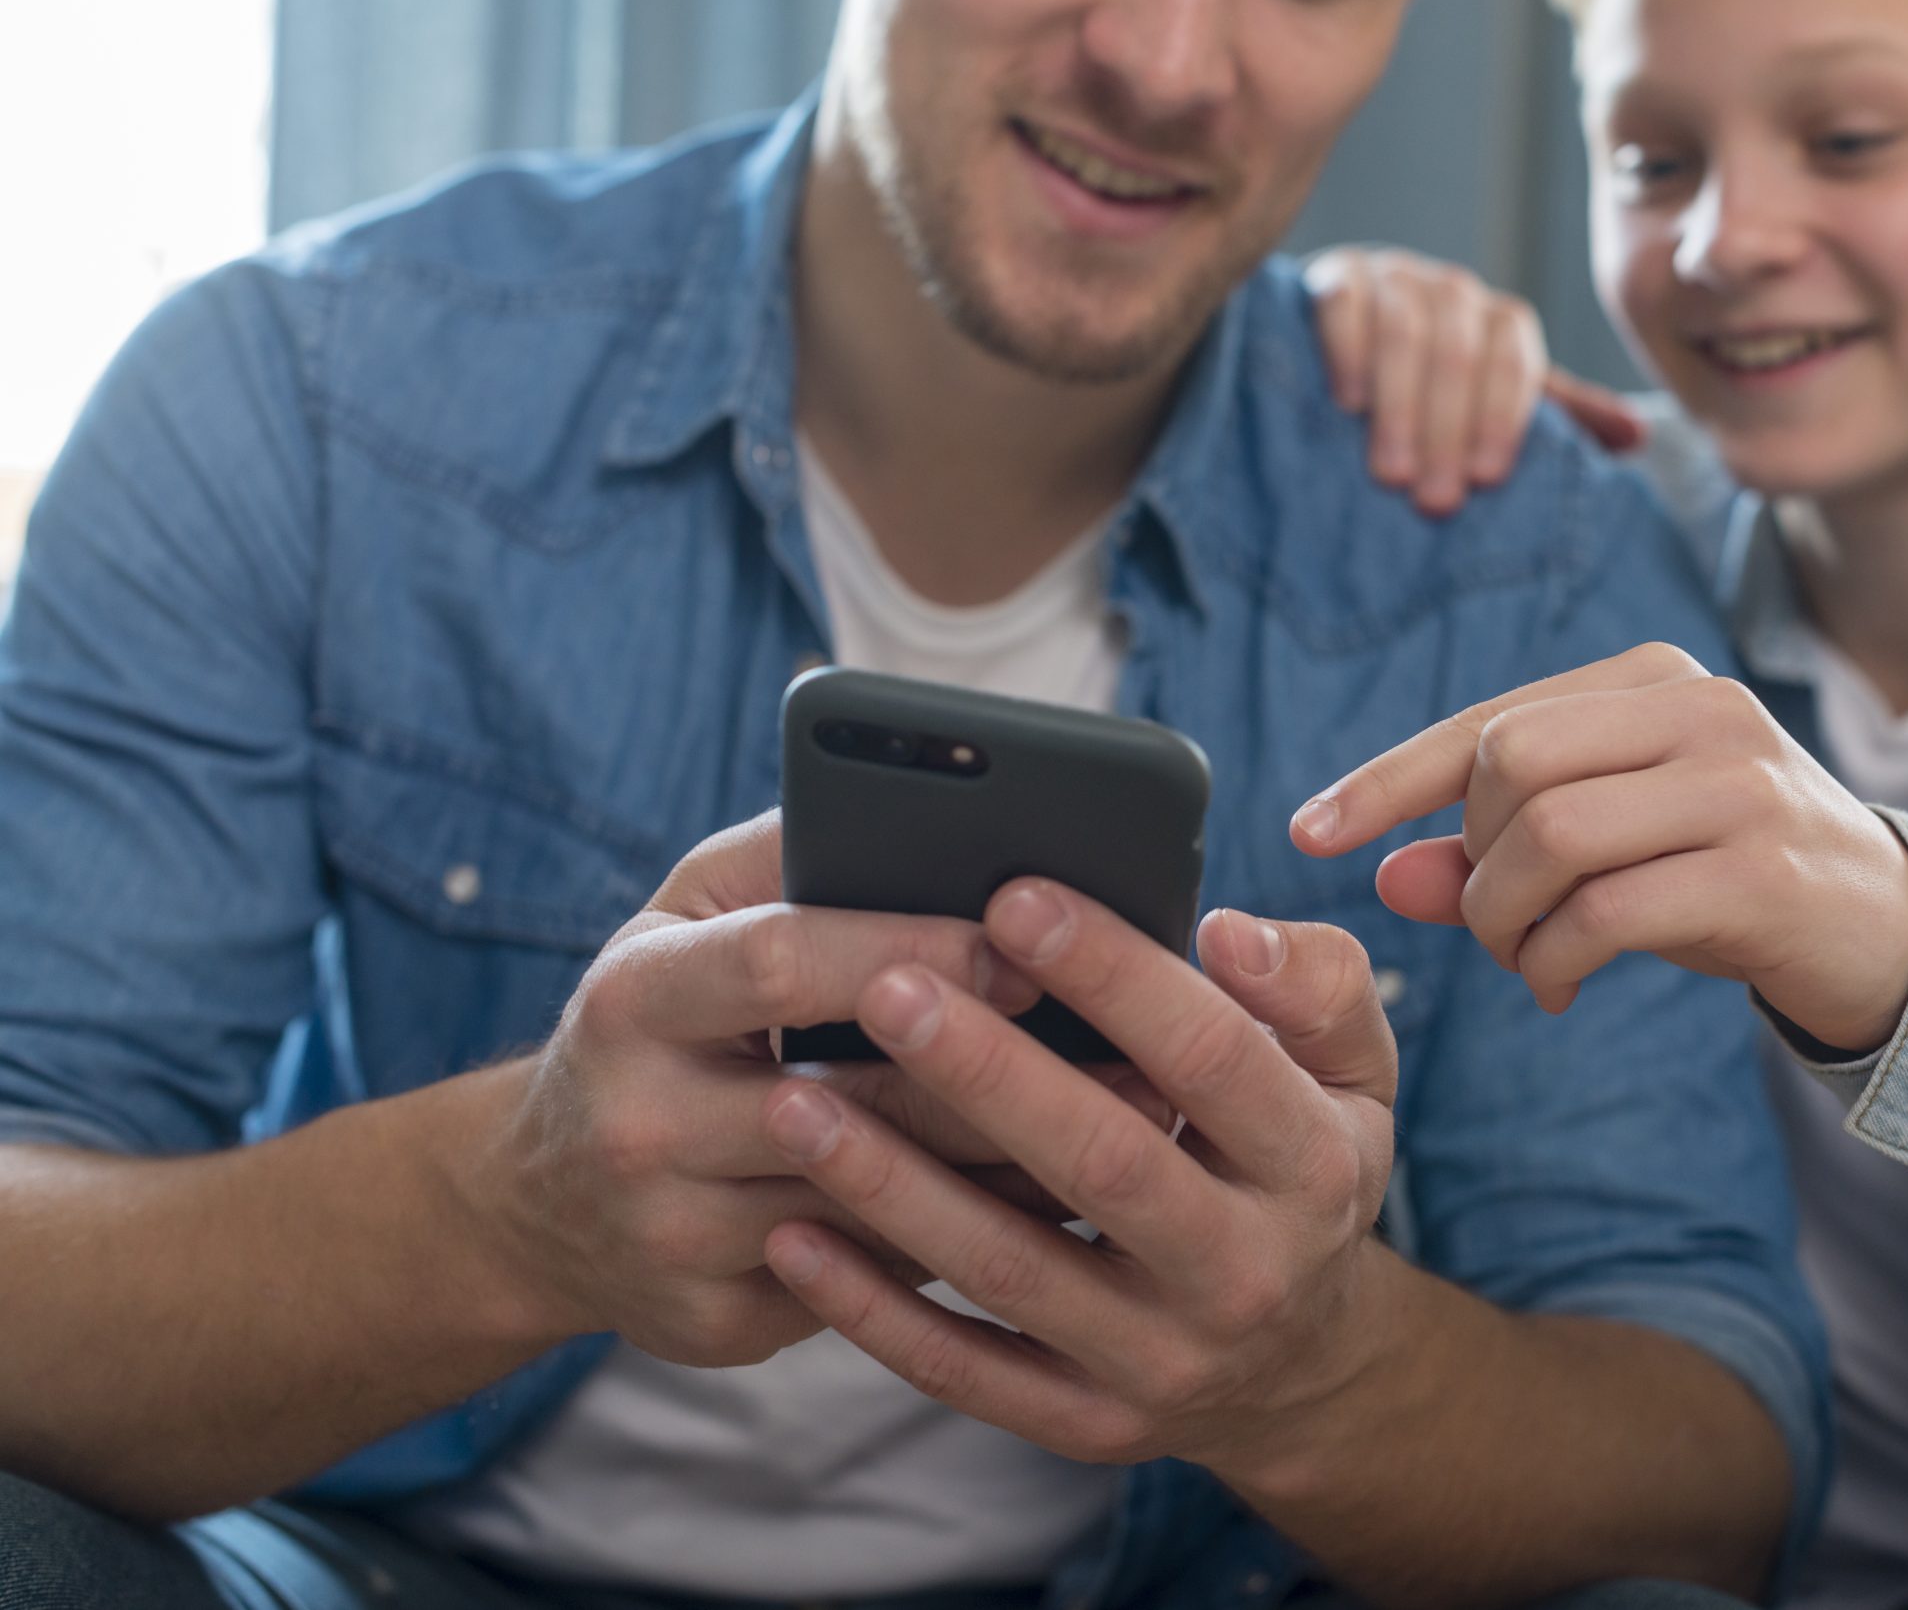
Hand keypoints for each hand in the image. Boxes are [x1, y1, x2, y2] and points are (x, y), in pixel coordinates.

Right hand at [484, 813, 1167, 1367]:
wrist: (539, 1200)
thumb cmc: (658, 1019)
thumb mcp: (686, 916)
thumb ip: (792, 853)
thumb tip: (938, 808)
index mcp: (634, 999)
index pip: (785, 966)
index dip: (913, 951)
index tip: (1028, 943)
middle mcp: (639, 1124)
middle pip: (855, 1105)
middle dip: (1007, 1079)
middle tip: (1141, 1056)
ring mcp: (672, 1238)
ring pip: (883, 1208)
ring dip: (1017, 1172)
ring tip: (1134, 1130)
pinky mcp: (711, 1325)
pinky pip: (873, 1283)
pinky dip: (971, 1244)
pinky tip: (1060, 1211)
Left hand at [757, 881, 1401, 1489]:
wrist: (1302, 1367)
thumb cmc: (1298, 1165)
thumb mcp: (1355, 1075)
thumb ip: (1316, 985)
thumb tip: (1228, 930)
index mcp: (1314, 1167)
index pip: (1214, 1058)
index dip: (1117, 978)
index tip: (1017, 898)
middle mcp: (1245, 1275)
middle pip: (1105, 1167)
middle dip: (989, 1074)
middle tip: (884, 987)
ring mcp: (1162, 1362)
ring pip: (1014, 1272)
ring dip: (898, 1187)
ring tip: (798, 1101)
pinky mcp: (1085, 1424)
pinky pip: (963, 1370)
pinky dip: (874, 1309)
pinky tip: (793, 1237)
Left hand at [1291, 643, 1907, 1053]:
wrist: (1896, 932)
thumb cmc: (1732, 880)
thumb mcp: (1612, 854)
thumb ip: (1498, 854)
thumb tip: (1387, 876)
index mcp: (1653, 679)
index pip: (1490, 719)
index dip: (1387, 778)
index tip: (1309, 832)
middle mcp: (1697, 709)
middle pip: (1509, 764)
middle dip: (1471, 862)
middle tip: (1497, 927)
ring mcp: (1735, 784)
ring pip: (1549, 835)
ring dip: (1505, 921)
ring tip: (1528, 963)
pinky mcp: (1759, 870)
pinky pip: (1606, 913)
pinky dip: (1556, 961)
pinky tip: (1565, 989)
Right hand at [1305, 245, 1645, 515]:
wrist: (1350, 344)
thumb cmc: (1436, 391)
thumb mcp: (1499, 404)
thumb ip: (1562, 416)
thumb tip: (1638, 436)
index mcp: (1501, 321)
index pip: (1514, 360)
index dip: (1502, 419)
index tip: (1487, 479)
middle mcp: (1452, 290)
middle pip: (1459, 352)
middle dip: (1449, 432)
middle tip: (1435, 501)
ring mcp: (1393, 276)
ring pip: (1405, 331)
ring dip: (1400, 408)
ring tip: (1391, 474)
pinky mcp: (1337, 275)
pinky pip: (1345, 304)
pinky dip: (1349, 351)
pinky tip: (1348, 404)